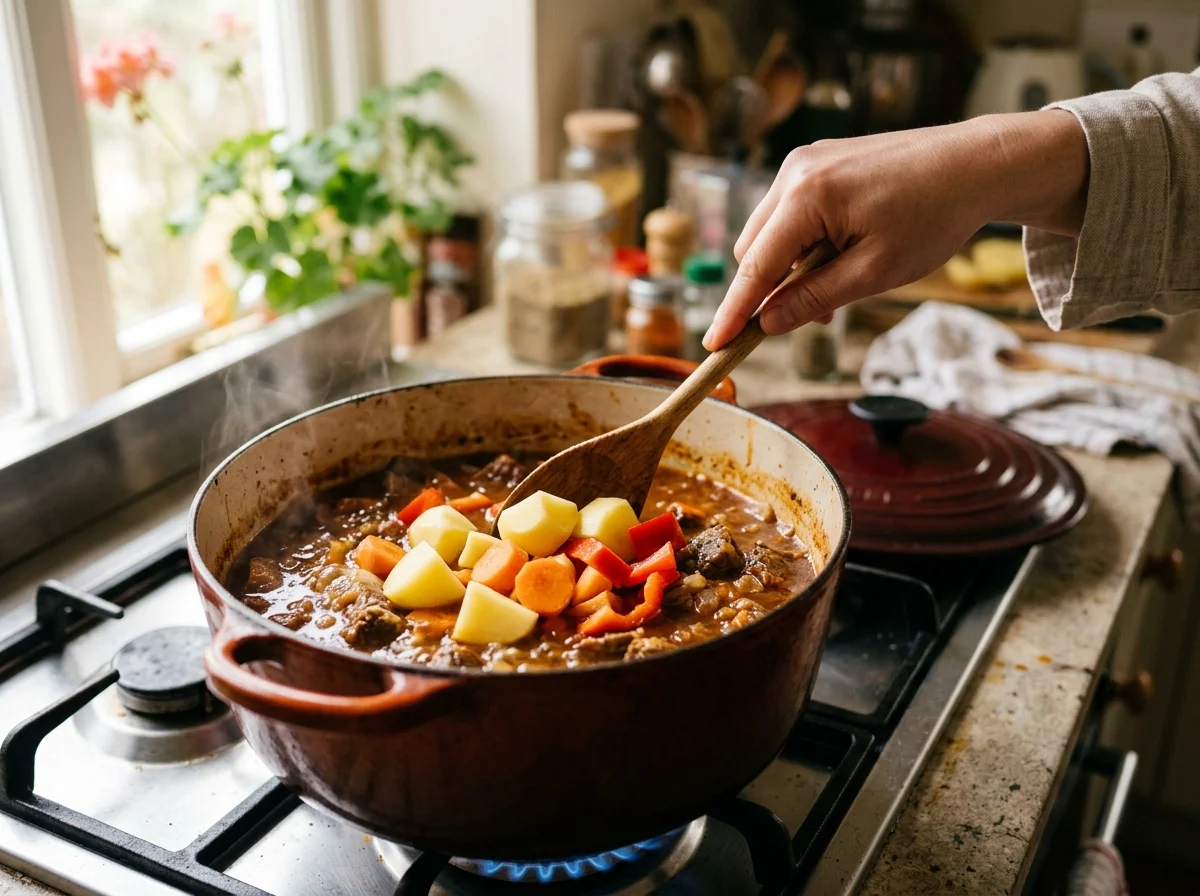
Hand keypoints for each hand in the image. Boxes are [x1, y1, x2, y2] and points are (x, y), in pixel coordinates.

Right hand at [703, 111, 1088, 348]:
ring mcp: (805, 161)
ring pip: (768, 231)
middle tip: (819, 312)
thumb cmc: (934, 215)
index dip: (733, 312)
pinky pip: (789, 211)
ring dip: (789, 265)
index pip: (755, 267)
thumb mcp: (874, 273)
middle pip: (752, 249)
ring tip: (842, 278)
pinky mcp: (818, 160)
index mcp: (808, 197)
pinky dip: (803, 241)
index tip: (714, 345)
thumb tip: (768, 324)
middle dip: (771, 287)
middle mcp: (796, 171)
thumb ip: (813, 299)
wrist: (976, 163)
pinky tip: (842, 250)